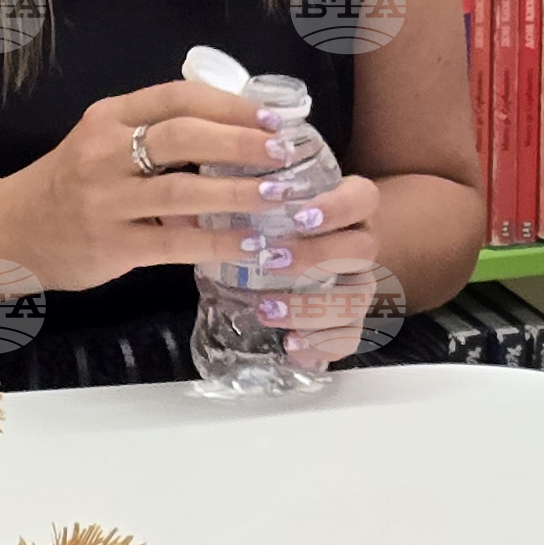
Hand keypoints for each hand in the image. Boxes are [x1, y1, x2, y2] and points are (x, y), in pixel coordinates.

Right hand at [0, 80, 361, 295]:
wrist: (8, 231)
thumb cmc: (70, 184)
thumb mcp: (103, 142)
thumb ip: (156, 135)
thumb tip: (238, 132)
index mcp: (109, 117)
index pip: (177, 97)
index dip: (231, 104)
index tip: (275, 116)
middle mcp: (104, 151)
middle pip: (183, 135)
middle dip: (242, 142)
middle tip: (287, 153)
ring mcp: (105, 200)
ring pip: (183, 189)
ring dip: (240, 192)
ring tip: (283, 197)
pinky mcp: (110, 245)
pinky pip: (175, 241)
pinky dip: (218, 241)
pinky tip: (251, 245)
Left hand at [234, 179, 385, 371]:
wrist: (304, 248)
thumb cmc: (279, 219)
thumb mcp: (261, 202)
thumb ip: (234, 198)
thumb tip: (181, 208)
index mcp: (349, 206)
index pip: (362, 198)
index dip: (338, 208)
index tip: (300, 218)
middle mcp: (361, 244)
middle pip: (362, 250)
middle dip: (317, 257)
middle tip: (272, 261)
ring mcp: (358, 284)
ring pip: (357, 299)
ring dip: (313, 308)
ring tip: (266, 311)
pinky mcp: (349, 320)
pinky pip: (349, 337)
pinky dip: (323, 345)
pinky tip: (290, 346)